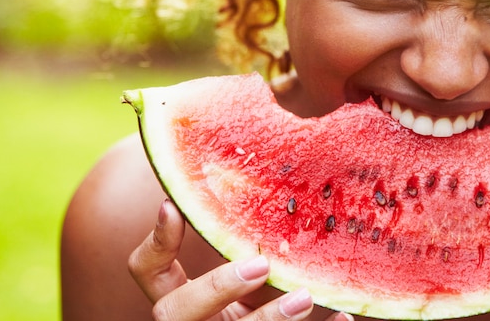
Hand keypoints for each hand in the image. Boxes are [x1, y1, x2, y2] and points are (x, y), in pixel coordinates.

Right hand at [128, 199, 352, 320]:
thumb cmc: (255, 302)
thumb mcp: (241, 278)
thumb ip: (242, 247)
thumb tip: (278, 182)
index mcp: (182, 300)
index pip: (145, 272)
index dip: (155, 242)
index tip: (174, 205)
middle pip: (173, 312)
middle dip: (214, 287)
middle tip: (259, 263)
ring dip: (270, 318)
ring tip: (305, 296)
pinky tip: (343, 318)